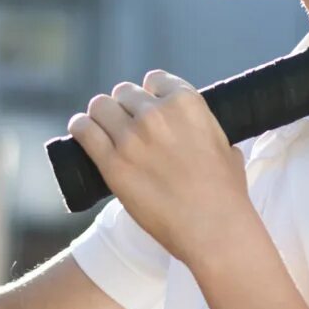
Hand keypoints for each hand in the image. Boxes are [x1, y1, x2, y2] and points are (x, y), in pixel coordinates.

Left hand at [66, 70, 249, 264]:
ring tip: (102, 128)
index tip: (146, 106)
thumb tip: (202, 132)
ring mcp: (131, 138)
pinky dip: (81, 128)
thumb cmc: (225, 194)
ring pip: (100, 106)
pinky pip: (83, 130)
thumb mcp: (226, 148)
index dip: (149, 93)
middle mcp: (156, 114)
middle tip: (126, 125)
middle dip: (124, 107)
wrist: (213, 228)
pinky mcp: (111, 163)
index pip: (155, 79)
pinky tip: (83, 132)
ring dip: (100, 115)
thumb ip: (208, 131)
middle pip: (124, 93)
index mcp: (187, 104)